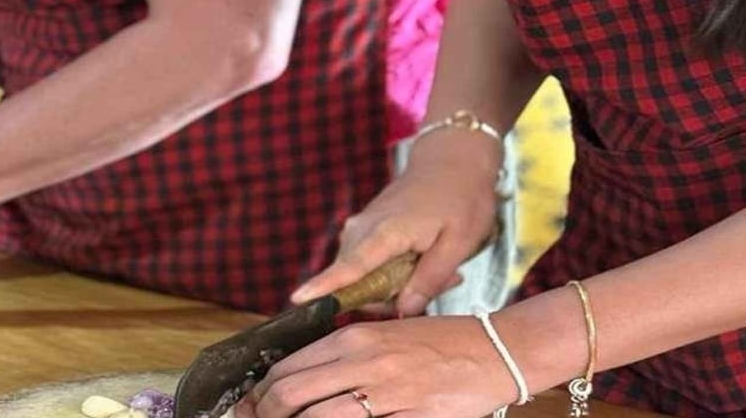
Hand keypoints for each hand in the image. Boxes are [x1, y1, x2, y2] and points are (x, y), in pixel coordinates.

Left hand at [237, 316, 516, 417]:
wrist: (496, 350)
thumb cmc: (441, 344)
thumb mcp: (386, 336)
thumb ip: (344, 357)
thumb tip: (301, 381)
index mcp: (354, 338)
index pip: (287, 368)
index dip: (259, 397)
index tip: (248, 411)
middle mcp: (363, 362)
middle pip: (289, 396)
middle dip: (262, 417)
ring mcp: (386, 393)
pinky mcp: (410, 416)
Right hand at [292, 135, 501, 316]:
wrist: (454, 158)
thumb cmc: (462, 196)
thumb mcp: (459, 243)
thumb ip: (430, 280)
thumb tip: (404, 311)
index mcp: (386, 232)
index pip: (350, 266)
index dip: (324, 286)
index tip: (297, 299)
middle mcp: (365, 228)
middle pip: (359, 283)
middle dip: (396, 295)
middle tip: (446, 281)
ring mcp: (363, 226)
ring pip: (366, 275)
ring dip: (399, 282)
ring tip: (441, 267)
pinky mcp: (367, 227)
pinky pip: (371, 262)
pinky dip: (397, 269)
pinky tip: (427, 258)